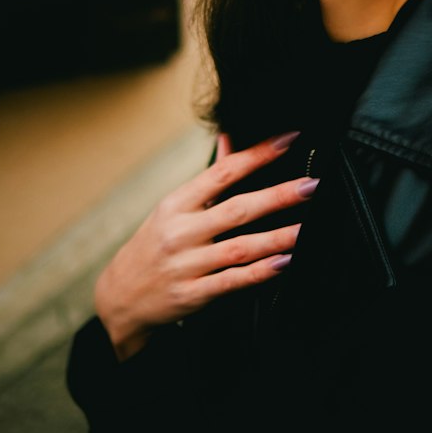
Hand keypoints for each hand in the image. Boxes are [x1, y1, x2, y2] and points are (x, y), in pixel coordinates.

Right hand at [94, 131, 315, 359]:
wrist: (119, 296)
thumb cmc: (154, 244)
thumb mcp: (173, 207)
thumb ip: (208, 177)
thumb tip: (229, 136)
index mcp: (176, 204)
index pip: (222, 173)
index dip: (257, 155)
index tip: (289, 140)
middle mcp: (181, 232)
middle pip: (237, 209)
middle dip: (278, 196)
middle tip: (312, 185)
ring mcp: (186, 265)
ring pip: (239, 248)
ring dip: (277, 237)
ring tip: (306, 227)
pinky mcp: (192, 295)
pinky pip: (232, 281)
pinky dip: (259, 272)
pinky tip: (284, 262)